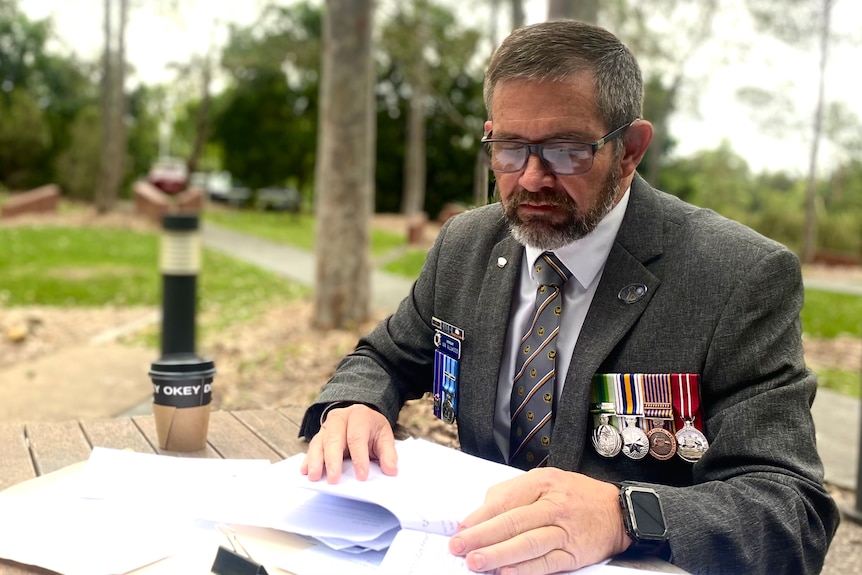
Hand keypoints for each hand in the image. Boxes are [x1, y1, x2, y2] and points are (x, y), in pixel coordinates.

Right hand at [300, 403, 397, 483]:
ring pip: (318, 442)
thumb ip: (388, 453)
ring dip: (315, 461)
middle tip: (334, 479)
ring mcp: (327, 427)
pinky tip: (305, 471)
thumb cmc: (371, 428)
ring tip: (315, 477)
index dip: (359, 457)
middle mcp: (340, 418)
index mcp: (359, 415)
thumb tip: (391, 470)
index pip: (357, 437)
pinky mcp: (319, 436)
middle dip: (333, 460)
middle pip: (334, 439)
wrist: (360, 417)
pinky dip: (307, 460)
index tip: (361, 476)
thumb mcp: (384, 436)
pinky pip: (311, 447)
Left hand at [448, 468, 629, 573]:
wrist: (618, 511)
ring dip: (499, 554)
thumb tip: (479, 514)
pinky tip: (507, 573)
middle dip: (481, 536)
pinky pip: (547, 563)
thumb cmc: (575, 495)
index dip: (479, 516)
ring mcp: (565, 531)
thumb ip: (512, 494)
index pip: (504, 500)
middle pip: (512, 522)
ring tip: (476, 562)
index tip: (459, 529)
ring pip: (528, 544)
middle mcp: (553, 506)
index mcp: (542, 483)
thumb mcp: (544, 481)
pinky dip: (526, 569)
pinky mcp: (575, 554)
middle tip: (458, 547)